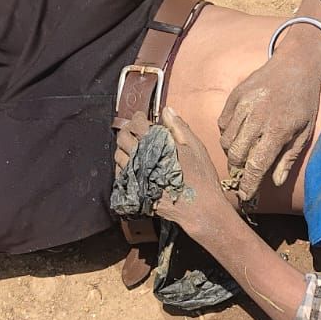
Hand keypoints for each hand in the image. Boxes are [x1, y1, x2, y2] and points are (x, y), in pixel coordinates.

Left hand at [113, 108, 228, 232]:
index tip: (141, 117)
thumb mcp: (196, 147)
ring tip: (132, 147)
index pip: (137, 124)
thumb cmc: (202, 177)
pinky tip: (133, 166)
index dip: (138, 117)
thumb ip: (179, 127)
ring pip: (118, 157)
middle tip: (133, 129)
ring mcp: (138, 176)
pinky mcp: (137, 191)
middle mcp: (143, 158)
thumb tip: (167, 111)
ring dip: (123, 148)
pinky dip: (123, 167)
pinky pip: (120, 176)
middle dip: (126, 130)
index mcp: (157, 144)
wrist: (201, 208)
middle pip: (122, 138)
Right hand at [218, 30, 320, 204]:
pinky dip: (227, 133)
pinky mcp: (235, 96)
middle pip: (235, 155)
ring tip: (242, 152)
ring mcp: (243, 104)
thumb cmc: (303, 101)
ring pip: (225, 140)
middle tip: (243, 173)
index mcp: (278, 129)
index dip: (248, 184)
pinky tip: (240, 132)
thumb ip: (288, 158)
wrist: (296, 65)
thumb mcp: (304, 132)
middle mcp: (257, 117)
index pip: (256, 165)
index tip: (245, 195)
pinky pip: (222, 123)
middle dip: (237, 169)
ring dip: (231, 152)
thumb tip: (276, 182)